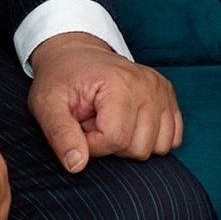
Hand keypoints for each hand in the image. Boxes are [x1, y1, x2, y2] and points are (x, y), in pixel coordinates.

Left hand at [27, 31, 184, 171]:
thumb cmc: (60, 79)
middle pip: (139, 147)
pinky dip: (152, 139)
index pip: (114, 139)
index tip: (79, 129)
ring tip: (111, 122)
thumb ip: (60, 135)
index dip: (92, 145)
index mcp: (119, 83)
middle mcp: (147, 85)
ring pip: (158, 147)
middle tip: (94, 122)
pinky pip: (173, 138)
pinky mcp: (168, 96)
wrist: (75, 55)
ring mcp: (161, 90)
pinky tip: (131, 124)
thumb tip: (77, 165)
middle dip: (112, 145)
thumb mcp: (47, 105)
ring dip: (131, 143)